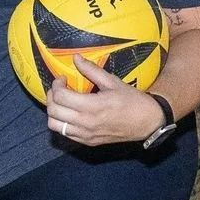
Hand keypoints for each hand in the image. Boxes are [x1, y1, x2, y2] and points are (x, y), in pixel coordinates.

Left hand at [45, 59, 165, 145]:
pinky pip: (65, 134)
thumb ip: (91, 70)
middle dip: (51, 97)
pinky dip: (62, 123)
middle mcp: (86, 122)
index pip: (61, 96)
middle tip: (59, 89)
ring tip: (61, 103)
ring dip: (54, 112)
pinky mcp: (88, 142)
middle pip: (53, 111)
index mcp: (93, 106)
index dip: (57, 85)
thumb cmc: (132, 100)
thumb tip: (76, 58)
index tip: (63, 79)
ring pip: (55, 125)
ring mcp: (86, 134)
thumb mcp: (113, 82)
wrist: (147, 122)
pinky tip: (70, 114)